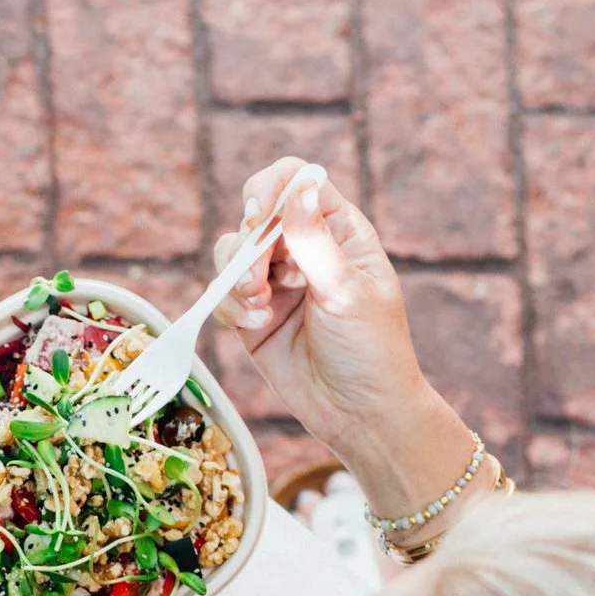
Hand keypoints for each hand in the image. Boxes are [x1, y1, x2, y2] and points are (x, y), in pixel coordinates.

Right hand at [209, 160, 477, 516]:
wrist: (359, 412)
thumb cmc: (371, 348)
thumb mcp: (347, 290)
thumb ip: (315, 240)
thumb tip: (298, 187)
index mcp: (340, 232)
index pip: (298, 183)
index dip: (273, 187)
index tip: (258, 214)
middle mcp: (304, 249)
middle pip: (256, 214)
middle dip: (249, 242)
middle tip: (258, 276)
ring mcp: (276, 282)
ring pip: (232, 252)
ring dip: (237, 276)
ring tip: (258, 305)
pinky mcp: (252, 315)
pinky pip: (223, 293)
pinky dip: (231, 305)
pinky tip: (255, 323)